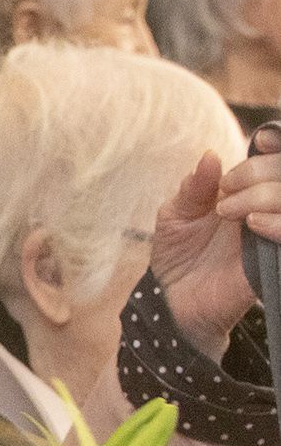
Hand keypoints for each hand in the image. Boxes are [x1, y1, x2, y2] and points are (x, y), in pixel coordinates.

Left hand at [154, 130, 280, 358]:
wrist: (175, 301)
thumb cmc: (178, 255)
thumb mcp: (176, 217)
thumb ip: (194, 188)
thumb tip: (210, 156)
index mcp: (249, 191)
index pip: (277, 160)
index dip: (276, 146)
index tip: (261, 144)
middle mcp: (268, 209)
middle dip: (261, 172)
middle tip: (226, 190)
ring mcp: (274, 234)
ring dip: (267, 195)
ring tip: (230, 212)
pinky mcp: (275, 262)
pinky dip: (278, 224)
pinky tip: (253, 224)